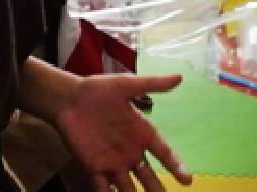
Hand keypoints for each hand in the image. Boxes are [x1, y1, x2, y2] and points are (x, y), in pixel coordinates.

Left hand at [55, 73, 193, 191]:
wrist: (68, 98)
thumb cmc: (99, 90)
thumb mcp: (127, 85)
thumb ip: (153, 84)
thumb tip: (180, 77)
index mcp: (142, 133)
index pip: (163, 153)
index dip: (176, 166)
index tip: (188, 180)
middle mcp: (131, 151)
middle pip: (148, 176)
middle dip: (157, 189)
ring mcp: (112, 161)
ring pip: (128, 186)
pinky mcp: (93, 167)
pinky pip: (102, 187)